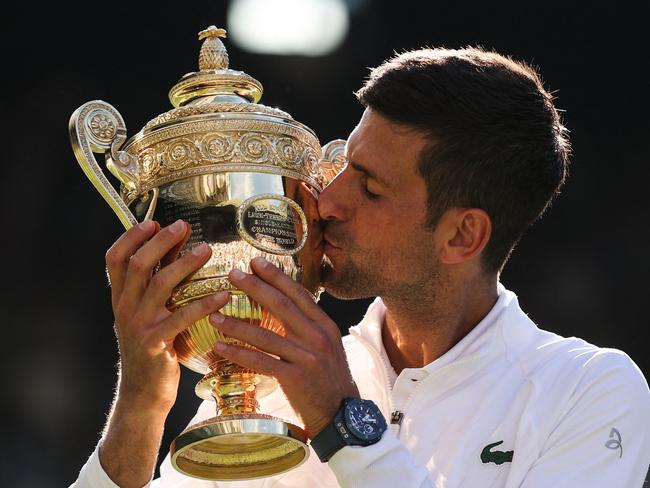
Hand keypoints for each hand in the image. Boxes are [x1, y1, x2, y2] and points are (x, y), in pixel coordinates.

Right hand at [105, 219, 229, 411]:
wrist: (144, 392)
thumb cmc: (154, 346)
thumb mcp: (150, 311)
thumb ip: (160, 280)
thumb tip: (178, 244)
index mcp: (121, 297)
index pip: (114, 259)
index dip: (130, 237)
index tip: (153, 221)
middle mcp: (125, 307)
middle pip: (137, 265)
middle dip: (160, 241)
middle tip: (183, 226)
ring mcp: (139, 325)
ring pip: (160, 285)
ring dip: (185, 263)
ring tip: (207, 250)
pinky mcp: (156, 342)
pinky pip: (182, 316)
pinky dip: (204, 303)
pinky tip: (223, 294)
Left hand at [209, 256, 358, 437]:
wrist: (341, 413)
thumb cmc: (329, 377)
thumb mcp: (326, 345)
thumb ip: (308, 325)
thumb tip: (284, 304)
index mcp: (325, 325)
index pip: (299, 294)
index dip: (277, 277)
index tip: (256, 262)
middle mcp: (317, 337)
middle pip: (282, 306)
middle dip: (255, 288)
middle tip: (233, 274)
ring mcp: (307, 357)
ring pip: (266, 335)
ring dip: (237, 324)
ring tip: (214, 314)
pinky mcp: (295, 378)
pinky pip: (262, 362)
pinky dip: (239, 353)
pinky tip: (220, 346)